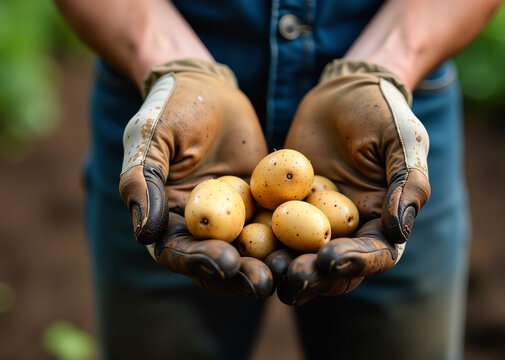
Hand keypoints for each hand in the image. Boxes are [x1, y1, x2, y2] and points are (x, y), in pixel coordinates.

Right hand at [119, 59, 272, 298]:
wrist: (207, 89)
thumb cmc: (169, 110)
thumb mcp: (149, 139)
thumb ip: (141, 181)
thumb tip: (145, 234)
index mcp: (167, 221)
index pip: (180, 252)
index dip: (200, 262)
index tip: (225, 263)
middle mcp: (202, 227)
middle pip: (220, 261)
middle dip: (241, 276)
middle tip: (264, 283)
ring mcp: (235, 218)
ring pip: (254, 249)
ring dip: (272, 265)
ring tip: (293, 272)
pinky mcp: (263, 204)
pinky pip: (280, 222)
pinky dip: (296, 235)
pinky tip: (316, 243)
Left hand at [277, 59, 430, 304]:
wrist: (342, 91)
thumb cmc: (381, 112)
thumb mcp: (403, 140)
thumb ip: (409, 183)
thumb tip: (398, 232)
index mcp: (383, 220)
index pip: (375, 253)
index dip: (355, 261)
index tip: (328, 258)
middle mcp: (349, 228)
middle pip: (335, 267)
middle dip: (315, 277)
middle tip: (292, 277)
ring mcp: (315, 220)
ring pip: (301, 255)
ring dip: (285, 268)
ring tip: (267, 269)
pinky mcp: (285, 207)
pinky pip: (273, 228)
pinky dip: (260, 240)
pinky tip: (243, 247)